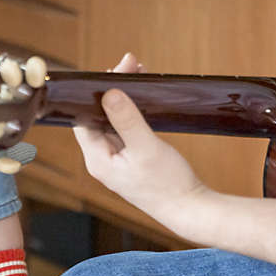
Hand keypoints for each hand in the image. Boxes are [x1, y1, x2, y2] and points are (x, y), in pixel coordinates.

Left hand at [73, 55, 207, 226]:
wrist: (193, 210)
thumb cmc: (169, 185)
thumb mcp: (146, 148)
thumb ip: (126, 120)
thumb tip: (108, 92)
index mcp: (97, 159)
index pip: (83, 117)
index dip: (94, 92)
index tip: (112, 71)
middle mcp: (102, 159)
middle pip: (97, 115)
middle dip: (111, 89)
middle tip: (130, 64)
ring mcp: (117, 159)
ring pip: (112, 120)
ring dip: (122, 97)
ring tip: (137, 72)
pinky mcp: (131, 158)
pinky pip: (125, 127)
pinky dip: (131, 110)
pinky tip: (142, 96)